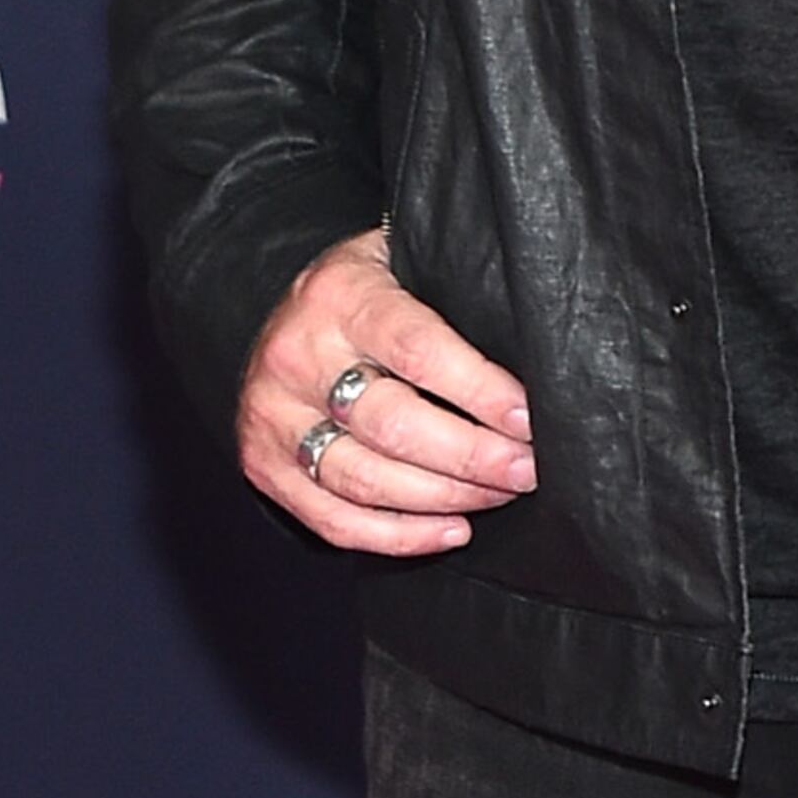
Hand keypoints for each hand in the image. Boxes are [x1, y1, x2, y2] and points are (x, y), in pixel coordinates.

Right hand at [237, 228, 535, 558]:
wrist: (278, 313)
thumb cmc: (365, 292)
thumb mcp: (401, 261)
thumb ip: (450, 295)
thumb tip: (535, 348)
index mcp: (338, 294)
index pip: (416, 349)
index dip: (478, 390)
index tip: (527, 419)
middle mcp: (295, 355)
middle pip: (391, 425)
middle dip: (471, 456)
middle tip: (526, 470)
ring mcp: (272, 416)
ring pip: (363, 479)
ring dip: (443, 498)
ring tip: (499, 494)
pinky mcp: (263, 465)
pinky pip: (334, 520)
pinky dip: (398, 536)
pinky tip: (452, 530)